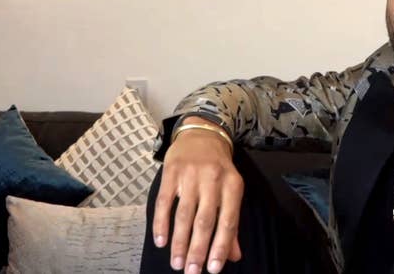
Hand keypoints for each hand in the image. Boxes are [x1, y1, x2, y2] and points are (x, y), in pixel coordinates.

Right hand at [153, 118, 243, 273]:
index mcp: (233, 186)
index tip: (213, 270)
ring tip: (176, 264)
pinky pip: (164, 202)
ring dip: (179, 242)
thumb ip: (231, 223)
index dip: (220, 247)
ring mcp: (191, 175)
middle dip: (197, 250)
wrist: (202, 133)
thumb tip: (233, 256)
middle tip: (191, 272)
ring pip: (184, 214)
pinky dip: (161, 223)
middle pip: (204, 221)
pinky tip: (161, 242)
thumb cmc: (219, 169)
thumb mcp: (231, 191)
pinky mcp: (171, 172)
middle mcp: (213, 180)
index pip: (228, 221)